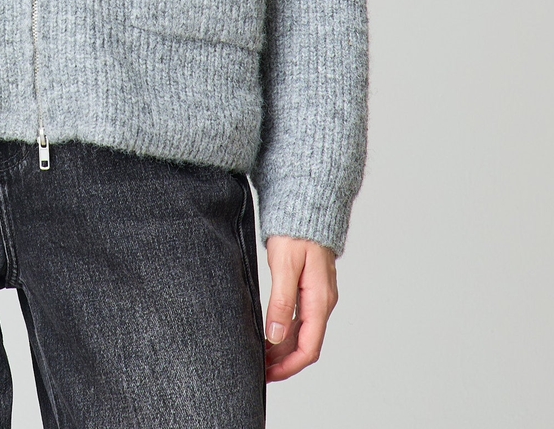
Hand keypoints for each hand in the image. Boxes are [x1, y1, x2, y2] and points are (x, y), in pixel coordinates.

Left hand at [262, 235, 338, 381]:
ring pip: (302, 332)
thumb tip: (275, 335)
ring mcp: (317, 295)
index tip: (269, 374)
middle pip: (306, 344)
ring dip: (283, 347)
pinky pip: (300, 318)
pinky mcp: (310, 287)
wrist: (307, 205)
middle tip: (259, 368)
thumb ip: (281, 301)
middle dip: (284, 361)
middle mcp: (322, 301)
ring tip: (260, 354)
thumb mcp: (284, 265)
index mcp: (319, 300)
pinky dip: (285, 330)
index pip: (309, 347)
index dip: (289, 366)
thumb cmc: (296, 230)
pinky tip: (270, 332)